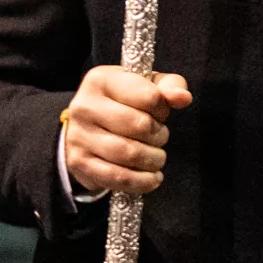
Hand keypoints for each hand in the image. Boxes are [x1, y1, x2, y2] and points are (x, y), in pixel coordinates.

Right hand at [63, 66, 191, 196]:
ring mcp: (79, 135)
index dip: (163, 109)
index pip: (148, 96)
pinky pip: (118, 177)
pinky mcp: (79, 162)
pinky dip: (142, 181)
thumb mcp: (145, 86)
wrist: (84, 128)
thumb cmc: (123, 103)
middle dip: (159, 135)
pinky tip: (152, 178)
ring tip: (156, 157)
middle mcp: (84, 106)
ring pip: (129, 153)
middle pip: (139, 125)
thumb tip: (183, 98)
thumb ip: (169, 86)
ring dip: (153, 159)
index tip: (159, 114)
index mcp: (101, 80)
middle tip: (159, 137)